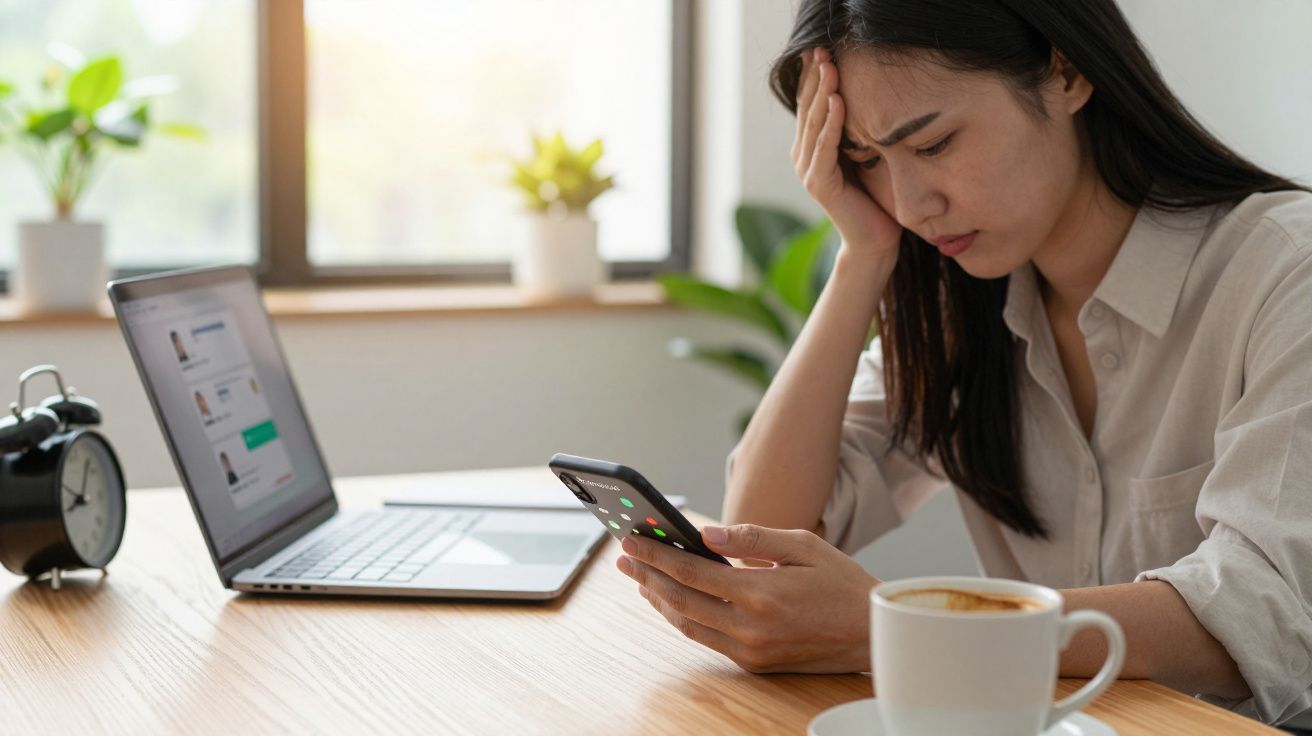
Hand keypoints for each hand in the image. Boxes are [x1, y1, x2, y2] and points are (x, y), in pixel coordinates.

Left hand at [616, 523, 879, 673]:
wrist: (874, 636)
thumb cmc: (843, 583)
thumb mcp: (804, 546)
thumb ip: (752, 538)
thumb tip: (705, 533)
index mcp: (762, 593)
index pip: (692, 572)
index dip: (656, 555)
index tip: (631, 540)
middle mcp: (751, 627)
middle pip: (681, 601)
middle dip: (647, 576)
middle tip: (622, 557)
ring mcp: (751, 650)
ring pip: (688, 625)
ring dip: (659, 600)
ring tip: (640, 578)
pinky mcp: (755, 663)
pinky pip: (707, 639)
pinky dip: (684, 618)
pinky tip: (673, 600)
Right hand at [792, 47, 902, 267]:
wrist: (874, 240)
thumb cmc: (873, 198)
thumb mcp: (863, 154)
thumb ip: (854, 131)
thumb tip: (862, 96)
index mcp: (811, 148)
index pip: (809, 104)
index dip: (814, 76)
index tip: (822, 49)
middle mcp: (803, 157)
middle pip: (808, 108)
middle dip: (815, 77)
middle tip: (822, 48)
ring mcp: (808, 171)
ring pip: (814, 123)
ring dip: (822, 92)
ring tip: (830, 66)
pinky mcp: (820, 184)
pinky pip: (825, 146)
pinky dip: (831, 123)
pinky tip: (837, 101)